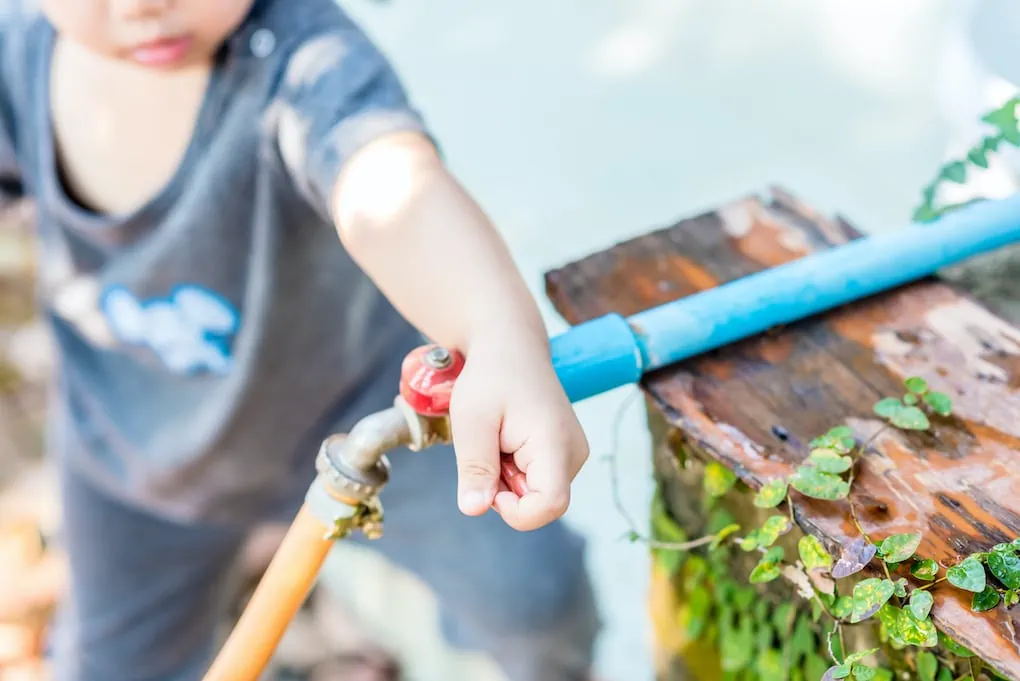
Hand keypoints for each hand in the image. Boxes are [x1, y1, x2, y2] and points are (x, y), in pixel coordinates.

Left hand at [449, 328, 589, 531]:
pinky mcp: (564, 452)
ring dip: (505, 478)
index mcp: (556, 442)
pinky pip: (536, 480)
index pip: (550, 505)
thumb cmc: (491, 376)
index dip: (515, 511)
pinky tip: (505, 440)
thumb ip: (475, 467)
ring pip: (534, 493)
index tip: (489, 484)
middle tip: (486, 447)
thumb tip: (474, 510)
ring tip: (496, 439)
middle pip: (539, 503)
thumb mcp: (472, 420)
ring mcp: (572, 453)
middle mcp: (574, 452)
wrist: (510, 346)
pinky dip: (512, 469)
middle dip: (503, 489)